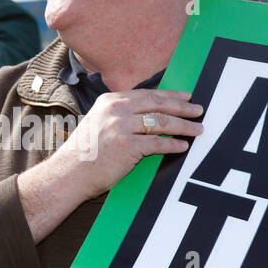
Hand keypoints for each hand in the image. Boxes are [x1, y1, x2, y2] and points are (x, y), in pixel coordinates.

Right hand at [18, 88, 203, 241]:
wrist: (69, 173)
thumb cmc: (85, 153)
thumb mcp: (99, 122)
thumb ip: (119, 114)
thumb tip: (149, 113)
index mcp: (110, 101)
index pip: (147, 94)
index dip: (170, 95)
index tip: (186, 96)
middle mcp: (116, 110)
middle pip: (158, 104)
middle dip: (183, 107)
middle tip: (199, 110)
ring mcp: (121, 127)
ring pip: (162, 122)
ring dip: (184, 126)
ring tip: (197, 129)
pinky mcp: (127, 146)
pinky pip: (158, 143)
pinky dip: (173, 144)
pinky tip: (182, 146)